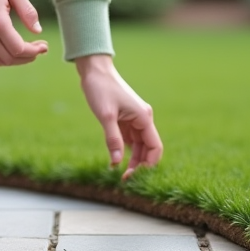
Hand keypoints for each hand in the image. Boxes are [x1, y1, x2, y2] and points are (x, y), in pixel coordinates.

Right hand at [0, 0, 47, 66]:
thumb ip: (28, 12)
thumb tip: (38, 31)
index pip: (18, 49)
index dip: (34, 51)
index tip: (44, 46)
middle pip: (9, 59)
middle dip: (28, 57)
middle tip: (39, 48)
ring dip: (15, 60)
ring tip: (28, 50)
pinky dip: (2, 57)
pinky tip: (12, 47)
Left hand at [76, 55, 161, 179]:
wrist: (94, 71)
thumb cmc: (101, 89)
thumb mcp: (106, 116)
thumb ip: (113, 140)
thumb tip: (116, 163)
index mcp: (144, 118)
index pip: (155, 147)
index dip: (148, 165)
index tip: (134, 176)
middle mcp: (143, 119)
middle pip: (148, 149)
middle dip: (140, 165)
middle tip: (126, 179)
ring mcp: (134, 119)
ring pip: (139, 146)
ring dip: (133, 160)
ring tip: (122, 174)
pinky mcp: (125, 119)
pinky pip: (130, 139)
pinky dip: (125, 151)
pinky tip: (116, 161)